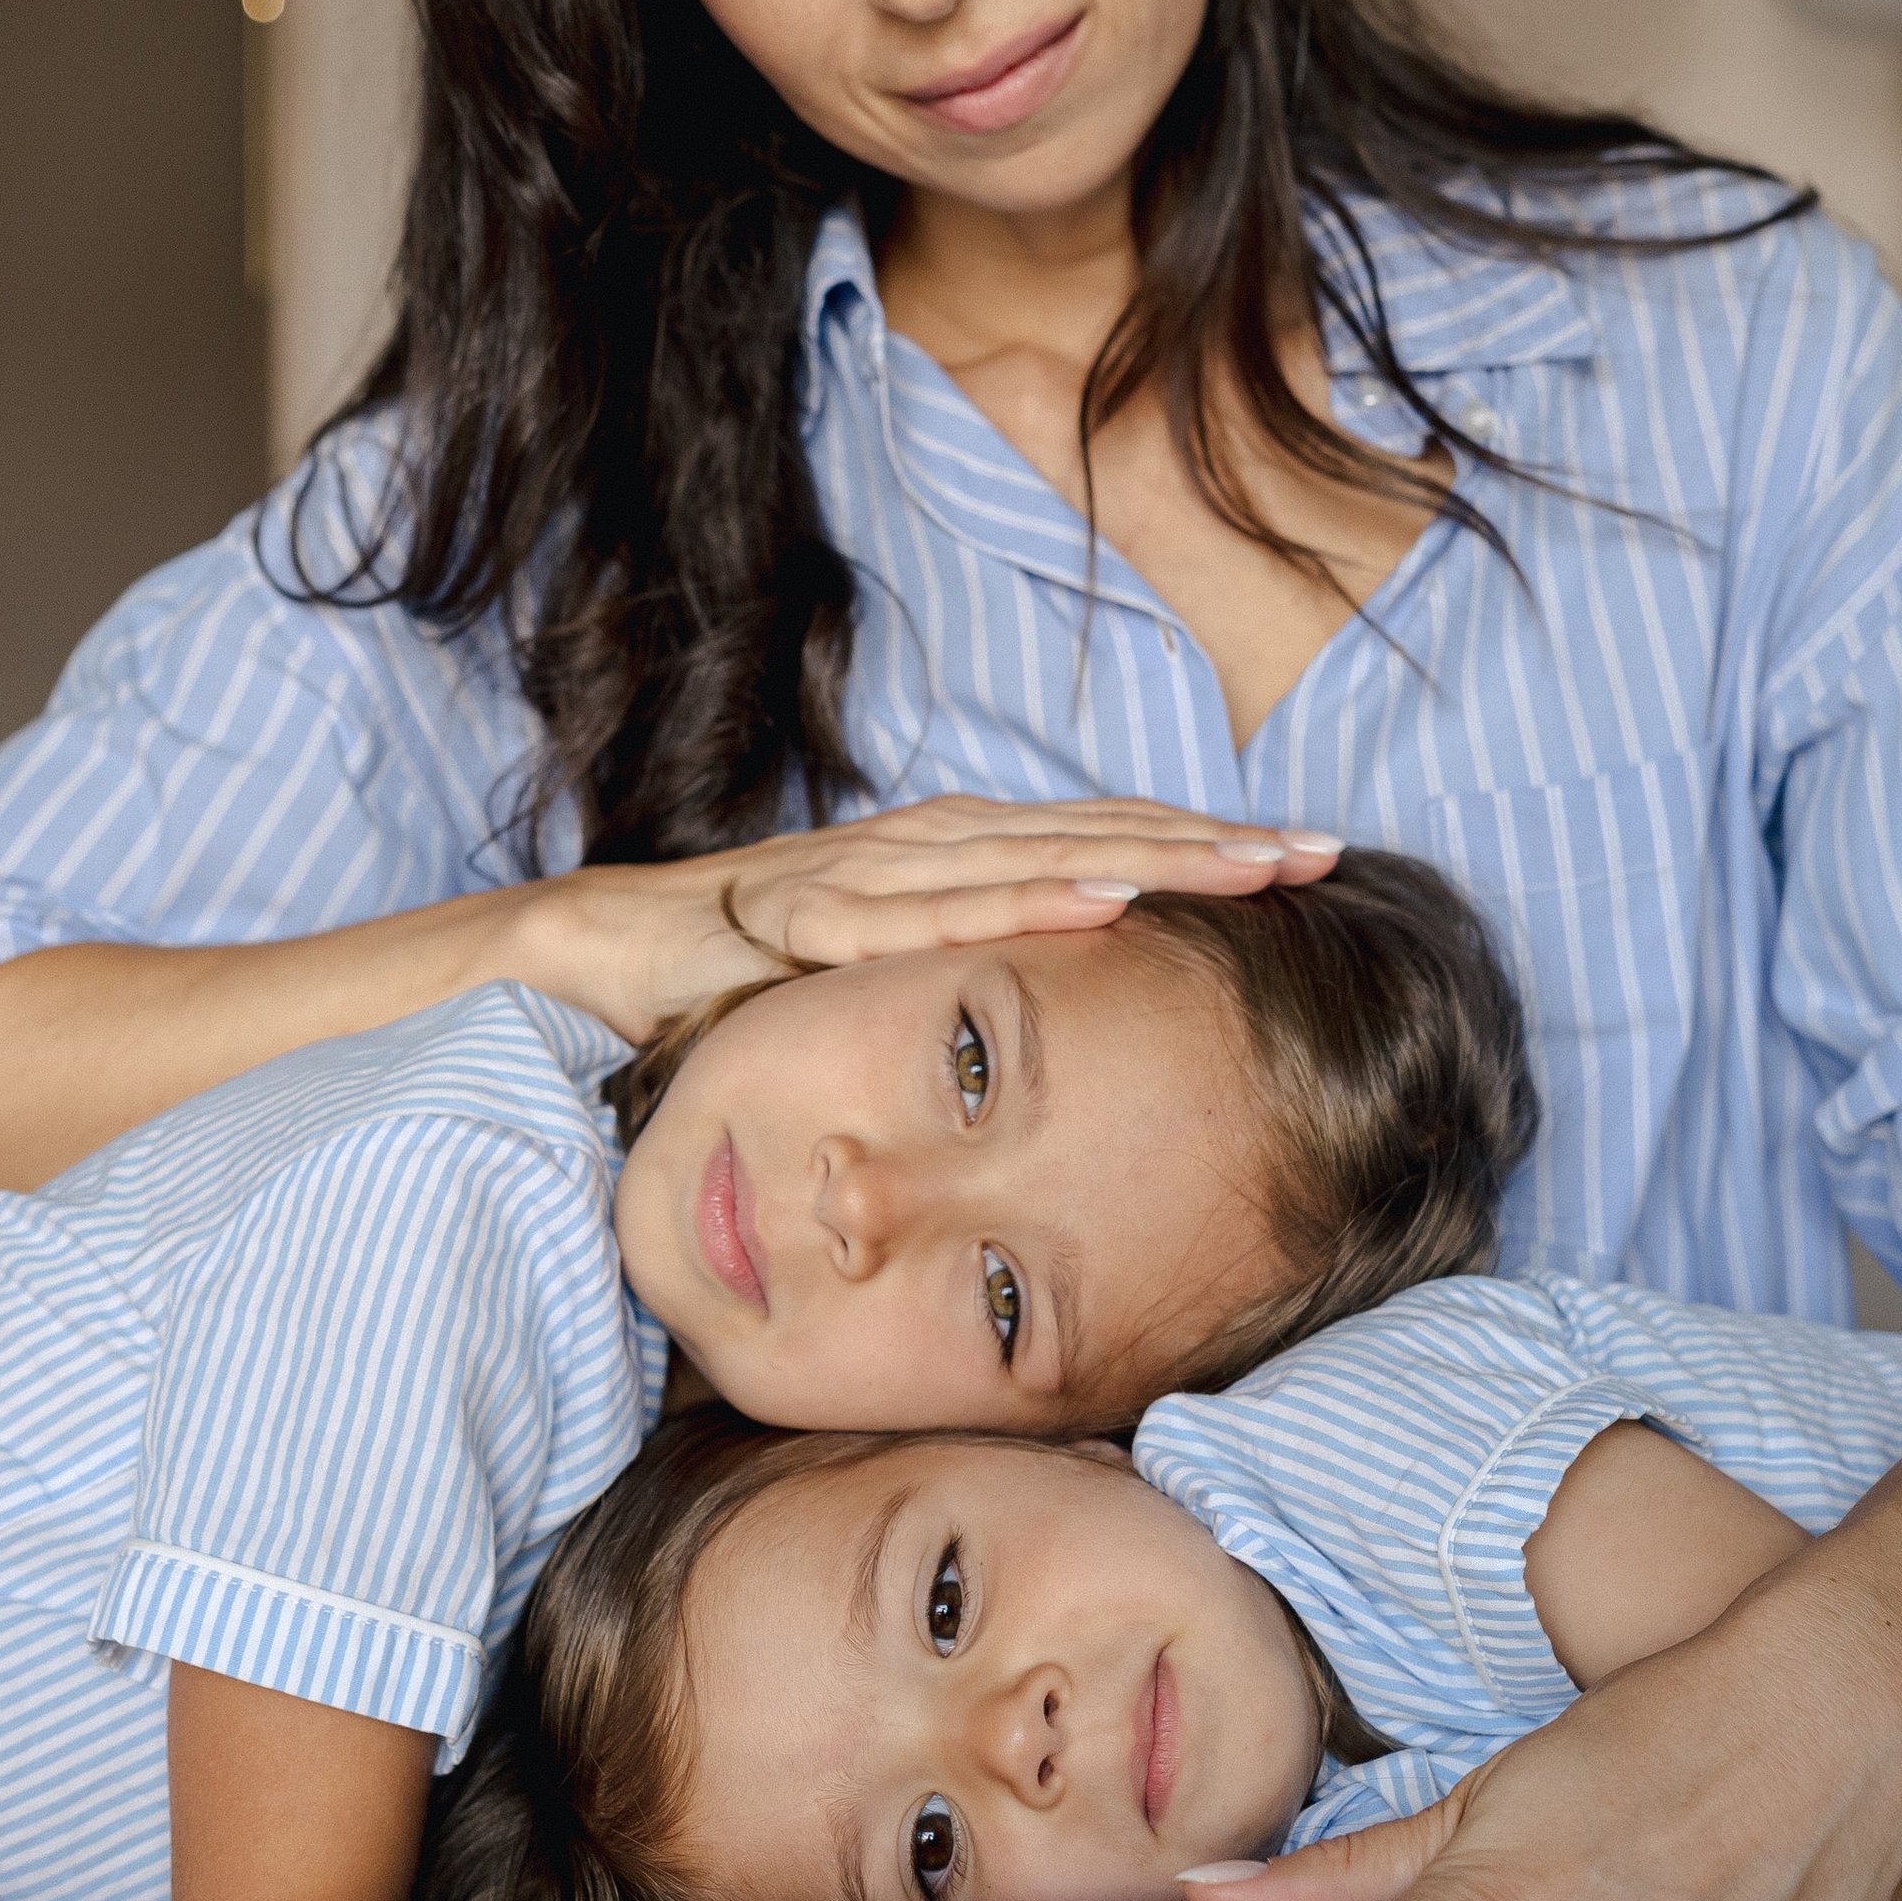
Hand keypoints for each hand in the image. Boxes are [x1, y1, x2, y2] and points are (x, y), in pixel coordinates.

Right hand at [521, 798, 1341, 1040]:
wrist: (581, 962)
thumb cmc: (728, 988)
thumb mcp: (869, 1002)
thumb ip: (951, 1008)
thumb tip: (1040, 1065)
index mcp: (939, 865)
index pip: (1090, 845)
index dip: (1196, 850)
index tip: (1306, 861)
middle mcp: (914, 848)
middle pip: (1085, 835)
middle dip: (1206, 842)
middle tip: (1320, 851)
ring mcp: (860, 872)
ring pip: (1027, 854)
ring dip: (1145, 857)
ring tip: (1249, 865)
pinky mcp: (806, 912)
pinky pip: (928, 906)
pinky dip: (1020, 898)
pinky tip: (1102, 901)